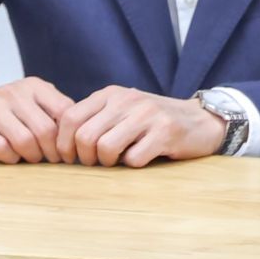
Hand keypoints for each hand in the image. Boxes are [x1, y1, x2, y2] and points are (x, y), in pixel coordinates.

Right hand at [0, 76, 74, 163]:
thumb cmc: (6, 113)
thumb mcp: (32, 103)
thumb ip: (55, 113)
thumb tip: (83, 134)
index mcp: (34, 86)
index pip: (65, 111)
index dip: (70, 136)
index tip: (70, 151)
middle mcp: (14, 93)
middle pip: (46, 129)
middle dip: (53, 150)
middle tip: (53, 160)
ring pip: (25, 140)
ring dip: (32, 156)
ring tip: (33, 158)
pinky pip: (1, 149)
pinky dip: (11, 158)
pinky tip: (12, 157)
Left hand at [54, 86, 225, 167]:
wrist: (201, 121)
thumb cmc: (154, 122)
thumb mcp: (122, 110)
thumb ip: (95, 119)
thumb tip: (58, 145)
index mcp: (111, 93)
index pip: (69, 117)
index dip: (63, 144)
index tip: (70, 158)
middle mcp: (127, 99)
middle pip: (84, 137)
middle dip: (86, 158)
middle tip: (98, 163)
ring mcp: (147, 114)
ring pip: (106, 148)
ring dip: (109, 163)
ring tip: (120, 160)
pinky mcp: (165, 131)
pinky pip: (133, 159)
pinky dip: (134, 164)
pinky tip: (145, 157)